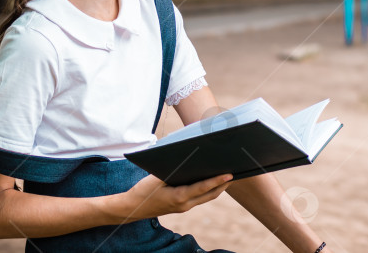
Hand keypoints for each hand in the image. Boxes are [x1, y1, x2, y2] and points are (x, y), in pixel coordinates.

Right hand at [116, 173, 232, 221]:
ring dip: (218, 188)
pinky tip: (211, 181)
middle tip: (235, 173)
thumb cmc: (143, 191)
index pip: (203, 187)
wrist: (132, 208)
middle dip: (223, 184)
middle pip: (210, 195)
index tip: (229, 174)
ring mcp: (184, 207)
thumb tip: (187, 160)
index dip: (217, 180)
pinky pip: (199, 198)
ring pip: (206, 198)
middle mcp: (184, 204)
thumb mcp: (155, 178)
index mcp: (179, 197)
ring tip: (227, 176)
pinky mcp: (181, 207)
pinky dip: (208, 190)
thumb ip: (172, 170)